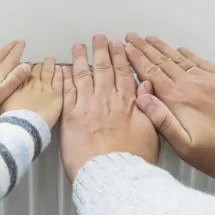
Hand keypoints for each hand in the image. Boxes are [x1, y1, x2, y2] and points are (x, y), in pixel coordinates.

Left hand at [0, 40, 29, 115]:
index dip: (18, 49)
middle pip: (3, 54)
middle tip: (16, 41)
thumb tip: (27, 65)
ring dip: (2, 51)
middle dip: (10, 47)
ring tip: (6, 48)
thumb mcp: (4, 90)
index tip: (23, 41)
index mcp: (1, 70)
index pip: (12, 57)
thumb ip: (16, 78)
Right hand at [0, 57, 62, 127]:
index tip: (30, 66)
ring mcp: (45, 87)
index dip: (28, 68)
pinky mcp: (55, 94)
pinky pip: (59, 80)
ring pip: (48, 71)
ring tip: (51, 60)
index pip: (25, 71)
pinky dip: (60, 73)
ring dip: (50, 64)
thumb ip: (11, 92)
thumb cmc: (12, 118)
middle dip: (40, 65)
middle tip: (44, 62)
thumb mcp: (5, 102)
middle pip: (37, 69)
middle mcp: (32, 83)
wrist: (24, 125)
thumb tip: (10, 89)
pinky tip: (61, 68)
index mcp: (20, 85)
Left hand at [60, 34, 158, 181]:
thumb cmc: (132, 160)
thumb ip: (147, 108)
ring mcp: (87, 106)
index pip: (123, 72)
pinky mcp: (71, 117)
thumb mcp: (151, 132)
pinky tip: (63, 69)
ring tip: (79, 46)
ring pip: (83, 75)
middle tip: (98, 38)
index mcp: (126, 102)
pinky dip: (65, 78)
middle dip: (101, 50)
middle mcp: (106, 100)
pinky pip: (67, 91)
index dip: (120, 56)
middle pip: (102, 68)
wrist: (110, 175)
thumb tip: (146, 88)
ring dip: (80, 58)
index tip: (118, 45)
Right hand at [125, 33, 214, 179]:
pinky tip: (181, 49)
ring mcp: (209, 81)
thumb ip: (162, 121)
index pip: (151, 74)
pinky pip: (200, 62)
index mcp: (180, 100)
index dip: (136, 59)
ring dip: (162, 48)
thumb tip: (142, 98)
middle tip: (132, 37)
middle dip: (144, 48)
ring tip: (149, 39)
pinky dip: (187, 54)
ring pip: (179, 59)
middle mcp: (193, 85)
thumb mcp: (186, 147)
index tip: (126, 48)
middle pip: (163, 62)